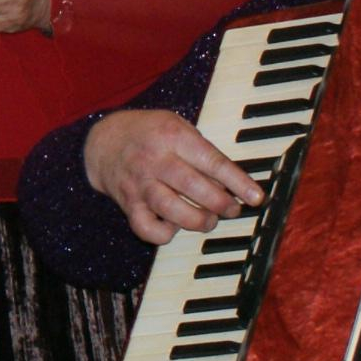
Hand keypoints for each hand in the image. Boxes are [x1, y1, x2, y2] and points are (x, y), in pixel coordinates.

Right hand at [84, 109, 264, 245]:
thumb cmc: (149, 133)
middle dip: (221, 203)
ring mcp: (140, 183)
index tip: (256, 197)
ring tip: (208, 220)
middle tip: (232, 209)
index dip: (238, 182)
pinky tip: (174, 226)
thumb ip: (203, 151)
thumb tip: (234, 183)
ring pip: (172, 210)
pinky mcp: (128, 204)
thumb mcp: (178, 126)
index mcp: (172, 136)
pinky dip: (165, 234)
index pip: (212, 162)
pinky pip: (147, 228)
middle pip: (194, 187)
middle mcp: (155, 159)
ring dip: (198, 220)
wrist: (104, 142)